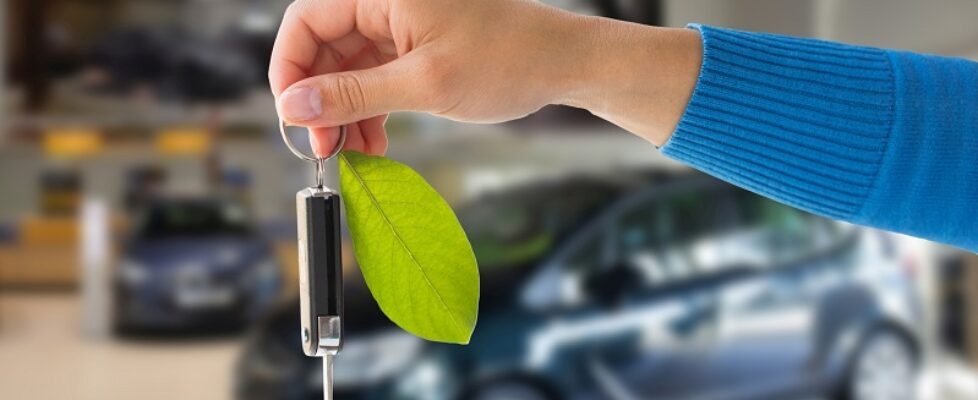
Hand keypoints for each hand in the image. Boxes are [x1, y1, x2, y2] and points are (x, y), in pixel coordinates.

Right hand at [269, 0, 700, 155]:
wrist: (562, 63)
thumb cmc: (507, 59)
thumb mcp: (422, 84)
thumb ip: (352, 95)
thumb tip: (293, 107)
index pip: (306, 20)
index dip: (290, 71)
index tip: (293, 117)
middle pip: (323, 46)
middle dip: (320, 100)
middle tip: (325, 147)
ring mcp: (400, 20)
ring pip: (347, 65)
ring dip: (346, 111)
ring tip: (354, 153)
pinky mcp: (414, 41)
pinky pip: (374, 73)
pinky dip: (370, 107)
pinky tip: (374, 140)